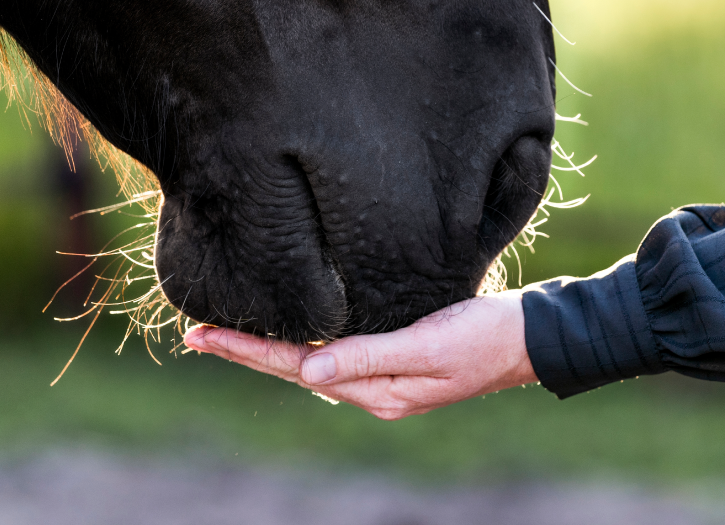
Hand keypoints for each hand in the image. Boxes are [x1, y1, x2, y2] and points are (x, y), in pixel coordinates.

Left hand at [182, 290, 537, 420]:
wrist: (530, 338)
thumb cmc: (483, 337)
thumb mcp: (427, 346)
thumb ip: (368, 357)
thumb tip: (307, 371)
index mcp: (376, 392)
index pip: (295, 367)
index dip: (247, 350)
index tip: (203, 335)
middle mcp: (372, 389)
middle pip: (293, 368)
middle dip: (244, 350)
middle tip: (195, 334)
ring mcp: (382, 376)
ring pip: (310, 362)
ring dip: (267, 347)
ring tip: (228, 333)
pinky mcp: (393, 357)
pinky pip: (334, 354)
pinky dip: (302, 341)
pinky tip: (287, 332)